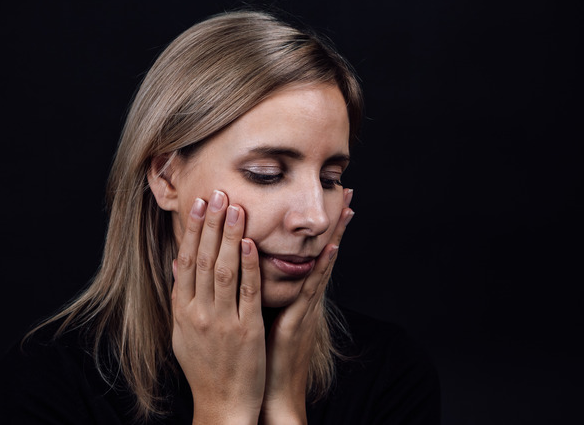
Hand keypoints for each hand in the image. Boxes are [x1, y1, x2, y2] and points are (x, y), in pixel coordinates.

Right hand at [171, 190, 264, 424]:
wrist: (223, 404)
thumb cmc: (205, 368)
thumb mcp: (183, 333)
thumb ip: (182, 298)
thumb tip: (177, 266)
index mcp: (183, 311)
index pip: (186, 261)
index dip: (192, 230)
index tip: (198, 204)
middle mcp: (198, 313)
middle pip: (203, 259)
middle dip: (210, 224)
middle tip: (217, 193)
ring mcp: (222, 320)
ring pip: (223, 269)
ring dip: (229, 236)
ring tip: (234, 207)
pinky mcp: (246, 329)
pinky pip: (246, 292)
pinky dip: (247, 265)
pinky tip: (250, 242)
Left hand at [259, 188, 354, 424]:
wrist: (267, 393)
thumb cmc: (260, 356)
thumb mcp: (256, 315)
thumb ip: (251, 290)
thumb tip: (237, 265)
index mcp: (292, 295)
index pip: (306, 253)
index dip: (316, 225)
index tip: (326, 199)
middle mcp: (303, 297)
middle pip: (321, 252)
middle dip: (333, 221)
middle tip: (345, 190)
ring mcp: (305, 308)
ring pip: (321, 265)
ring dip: (335, 235)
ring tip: (346, 208)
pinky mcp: (300, 321)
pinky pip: (311, 291)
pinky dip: (321, 269)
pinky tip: (329, 249)